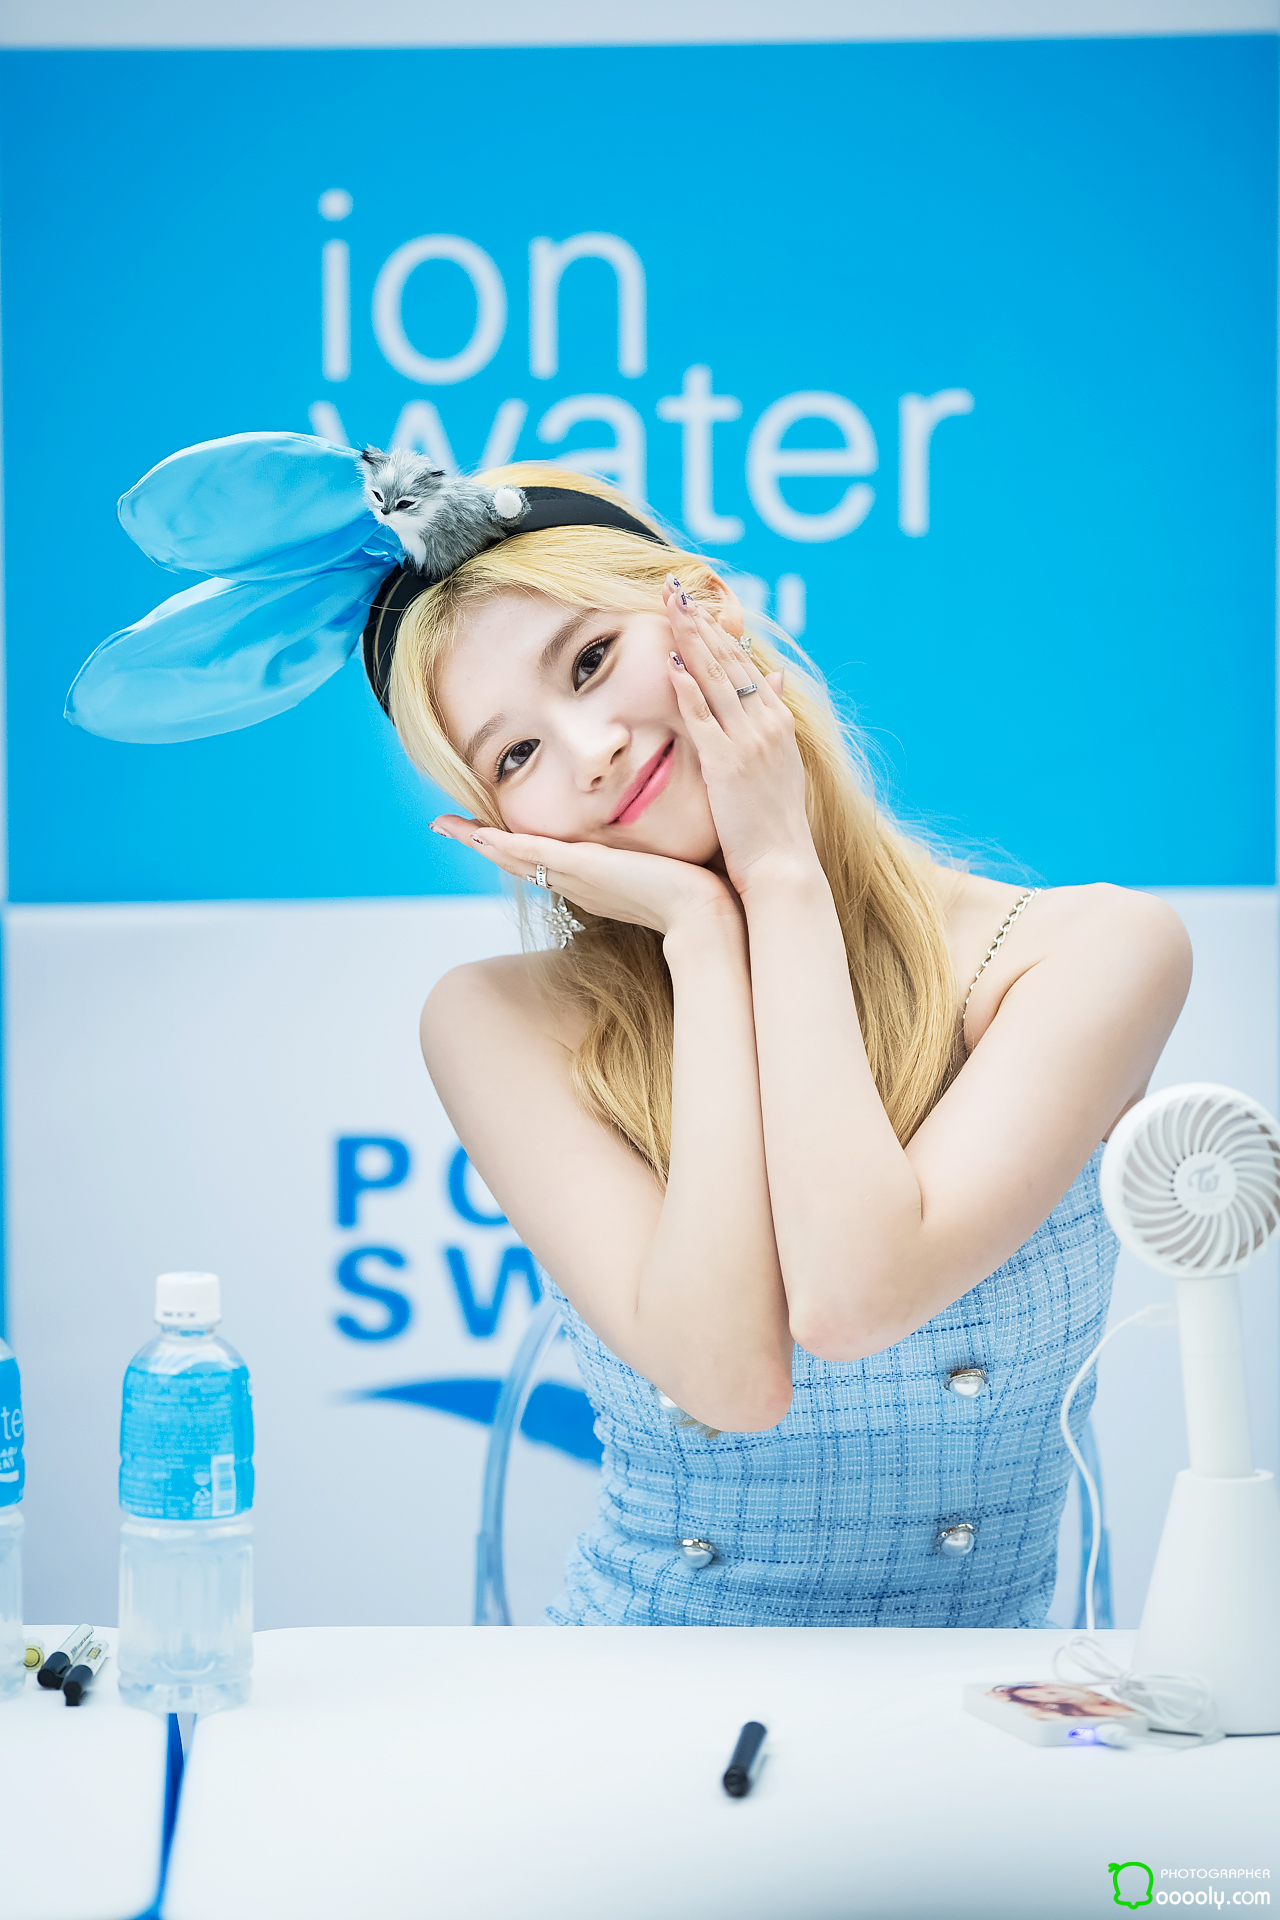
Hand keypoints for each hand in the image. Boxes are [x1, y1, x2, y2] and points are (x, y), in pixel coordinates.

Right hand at [429, 817, 739, 940]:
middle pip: (516, 860)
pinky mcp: (583, 869)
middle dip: (480, 841)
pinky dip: (505, 844)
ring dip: (479, 840)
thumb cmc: (694, 896)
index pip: (541, 860)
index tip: (485, 832)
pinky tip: (481, 834)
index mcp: (590, 881)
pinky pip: (534, 854)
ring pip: (516, 856)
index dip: (509, 847)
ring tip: (447, 825)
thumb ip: (657, 855)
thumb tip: (668, 846)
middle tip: (445, 825)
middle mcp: (575, 883)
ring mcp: (576, 878)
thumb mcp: (665, 868)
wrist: (703, 917)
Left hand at [662, 579, 816, 895]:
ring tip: (670, 605)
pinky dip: (688, 688)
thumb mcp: (781, 764)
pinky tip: (670, 662)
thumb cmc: (774, 824)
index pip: (744, 664)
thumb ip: (772, 720)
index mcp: (777, 722)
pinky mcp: (728, 764)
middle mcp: (766, 724)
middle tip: (674, 586)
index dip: (719, 630)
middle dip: (700, 620)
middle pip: (729, 660)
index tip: (696, 602)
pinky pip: (704, 719)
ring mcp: (748, 742)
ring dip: (691, 638)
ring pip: (716, 679)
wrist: (783, 865)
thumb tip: (774, 677)